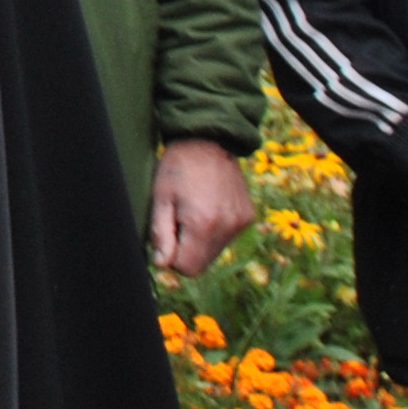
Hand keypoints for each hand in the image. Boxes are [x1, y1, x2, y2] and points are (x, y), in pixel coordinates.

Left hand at [148, 138, 257, 278]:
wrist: (209, 139)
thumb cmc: (178, 167)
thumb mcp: (160, 198)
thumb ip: (160, 234)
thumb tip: (162, 265)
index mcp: (203, 224)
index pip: (188, 269)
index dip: (172, 257)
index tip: (167, 234)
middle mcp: (227, 227)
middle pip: (202, 264)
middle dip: (186, 250)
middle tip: (178, 220)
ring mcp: (240, 222)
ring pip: (214, 252)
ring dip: (200, 240)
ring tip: (193, 209)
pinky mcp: (247, 216)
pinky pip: (227, 237)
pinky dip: (215, 229)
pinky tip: (208, 205)